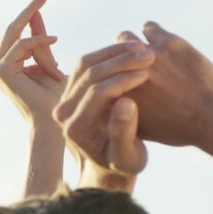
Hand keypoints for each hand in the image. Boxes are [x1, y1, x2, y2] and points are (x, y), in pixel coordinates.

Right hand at [0, 0, 65, 124]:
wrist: (52, 121)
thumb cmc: (54, 96)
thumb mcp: (47, 61)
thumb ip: (39, 40)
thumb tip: (36, 14)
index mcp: (4, 64)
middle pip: (9, 29)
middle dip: (26, 10)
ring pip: (16, 33)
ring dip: (34, 21)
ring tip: (47, 8)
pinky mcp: (1, 70)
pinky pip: (22, 45)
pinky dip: (39, 40)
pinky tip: (55, 40)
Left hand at [55, 42, 153, 177]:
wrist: (110, 165)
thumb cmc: (124, 164)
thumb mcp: (129, 157)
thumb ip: (124, 133)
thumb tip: (126, 102)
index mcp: (75, 128)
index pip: (97, 93)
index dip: (123, 79)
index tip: (148, 71)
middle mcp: (63, 111)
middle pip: (88, 74)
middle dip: (120, 61)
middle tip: (149, 54)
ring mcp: (64, 98)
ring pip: (85, 64)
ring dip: (114, 52)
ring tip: (142, 48)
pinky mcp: (70, 89)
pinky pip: (86, 64)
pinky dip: (109, 54)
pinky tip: (131, 51)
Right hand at [119, 23, 212, 146]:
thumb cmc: (182, 128)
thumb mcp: (145, 129)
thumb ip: (122, 114)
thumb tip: (110, 102)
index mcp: (119, 95)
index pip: (101, 75)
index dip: (110, 74)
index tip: (119, 73)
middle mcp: (128, 73)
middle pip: (110, 54)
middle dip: (119, 58)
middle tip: (132, 62)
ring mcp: (147, 55)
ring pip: (126, 38)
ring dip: (133, 44)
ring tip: (146, 52)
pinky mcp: (167, 42)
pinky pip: (149, 27)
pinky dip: (152, 32)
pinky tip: (160, 41)